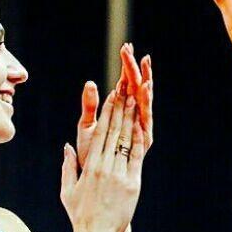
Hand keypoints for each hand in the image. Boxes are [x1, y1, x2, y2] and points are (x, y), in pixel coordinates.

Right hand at [60, 92, 143, 231]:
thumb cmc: (80, 215)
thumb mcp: (68, 190)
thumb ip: (67, 167)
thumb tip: (66, 147)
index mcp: (89, 167)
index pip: (100, 132)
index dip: (106, 112)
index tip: (111, 95)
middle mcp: (104, 167)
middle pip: (114, 131)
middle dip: (120, 108)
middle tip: (125, 88)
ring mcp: (119, 175)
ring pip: (126, 140)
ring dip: (131, 118)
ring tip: (135, 100)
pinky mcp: (132, 184)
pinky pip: (137, 157)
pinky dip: (139, 140)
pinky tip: (142, 125)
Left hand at [76, 44, 152, 167]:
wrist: (95, 184)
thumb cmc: (90, 157)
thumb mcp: (86, 127)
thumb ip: (90, 105)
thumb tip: (90, 83)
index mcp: (120, 112)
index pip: (126, 83)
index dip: (126, 65)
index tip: (126, 47)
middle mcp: (132, 119)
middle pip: (138, 89)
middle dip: (138, 70)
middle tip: (139, 52)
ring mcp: (138, 130)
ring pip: (144, 103)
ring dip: (145, 86)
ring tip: (144, 69)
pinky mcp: (140, 143)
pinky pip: (144, 121)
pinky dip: (144, 106)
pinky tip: (144, 92)